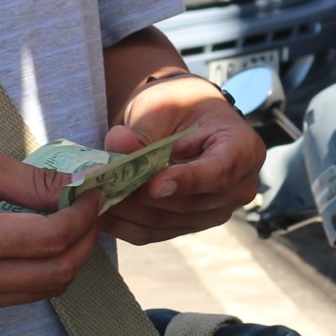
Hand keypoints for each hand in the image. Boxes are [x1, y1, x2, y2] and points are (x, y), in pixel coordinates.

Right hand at [0, 146, 103, 313]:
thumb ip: (29, 180)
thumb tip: (80, 187)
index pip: (53, 238)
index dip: (85, 214)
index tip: (95, 190)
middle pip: (59, 272)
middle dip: (85, 240)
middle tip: (91, 207)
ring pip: (47, 289)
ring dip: (70, 257)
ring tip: (72, 220)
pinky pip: (24, 294)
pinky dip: (45, 269)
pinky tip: (45, 239)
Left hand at [99, 76, 266, 244]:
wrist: (184, 117)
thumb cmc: (181, 104)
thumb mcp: (162, 106)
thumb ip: (142, 130)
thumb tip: (116, 146)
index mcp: (243, 149)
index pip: (219, 172)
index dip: (187, 181)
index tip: (154, 186)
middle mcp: (238, 187)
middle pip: (188, 203)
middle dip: (142, 196)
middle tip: (101, 185)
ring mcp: (217, 210)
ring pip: (168, 221)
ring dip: (128, 211)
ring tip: (92, 198)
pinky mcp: (192, 224)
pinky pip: (157, 232)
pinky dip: (126, 224)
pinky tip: (99, 214)